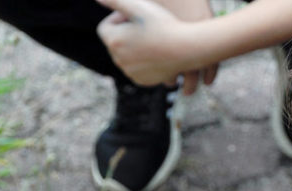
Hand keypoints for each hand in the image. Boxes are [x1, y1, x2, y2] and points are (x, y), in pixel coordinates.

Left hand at [96, 0, 218, 94]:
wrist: (187, 49)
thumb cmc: (164, 24)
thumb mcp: (138, 6)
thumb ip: (114, 0)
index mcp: (113, 41)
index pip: (104, 28)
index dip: (118, 18)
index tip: (134, 15)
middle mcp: (118, 60)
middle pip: (115, 43)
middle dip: (126, 33)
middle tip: (146, 25)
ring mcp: (130, 73)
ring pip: (126, 56)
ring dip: (134, 47)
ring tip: (153, 38)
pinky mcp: (142, 81)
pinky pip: (136, 68)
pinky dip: (143, 61)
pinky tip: (157, 51)